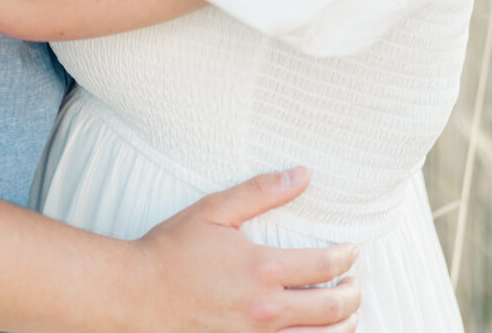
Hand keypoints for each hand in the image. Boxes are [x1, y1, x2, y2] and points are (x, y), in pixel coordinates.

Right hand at [128, 168, 360, 331]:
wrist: (135, 295)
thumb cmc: (173, 249)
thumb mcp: (216, 210)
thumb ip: (262, 191)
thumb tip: (303, 174)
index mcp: (263, 269)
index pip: (325, 265)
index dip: (346, 257)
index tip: (351, 250)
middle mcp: (265, 310)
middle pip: (332, 309)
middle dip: (353, 294)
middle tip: (356, 282)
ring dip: (343, 327)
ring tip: (348, 314)